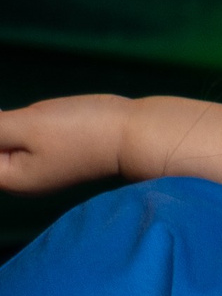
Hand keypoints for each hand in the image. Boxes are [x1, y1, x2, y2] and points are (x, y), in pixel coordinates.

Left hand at [0, 93, 130, 194]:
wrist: (134, 134)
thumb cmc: (81, 131)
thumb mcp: (26, 126)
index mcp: (10, 179)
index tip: (2, 119)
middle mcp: (21, 181)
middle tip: (5, 115)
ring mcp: (37, 168)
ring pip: (2, 149)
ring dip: (1, 129)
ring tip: (10, 115)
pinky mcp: (51, 153)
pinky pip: (17, 142)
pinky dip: (7, 128)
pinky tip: (7, 115)